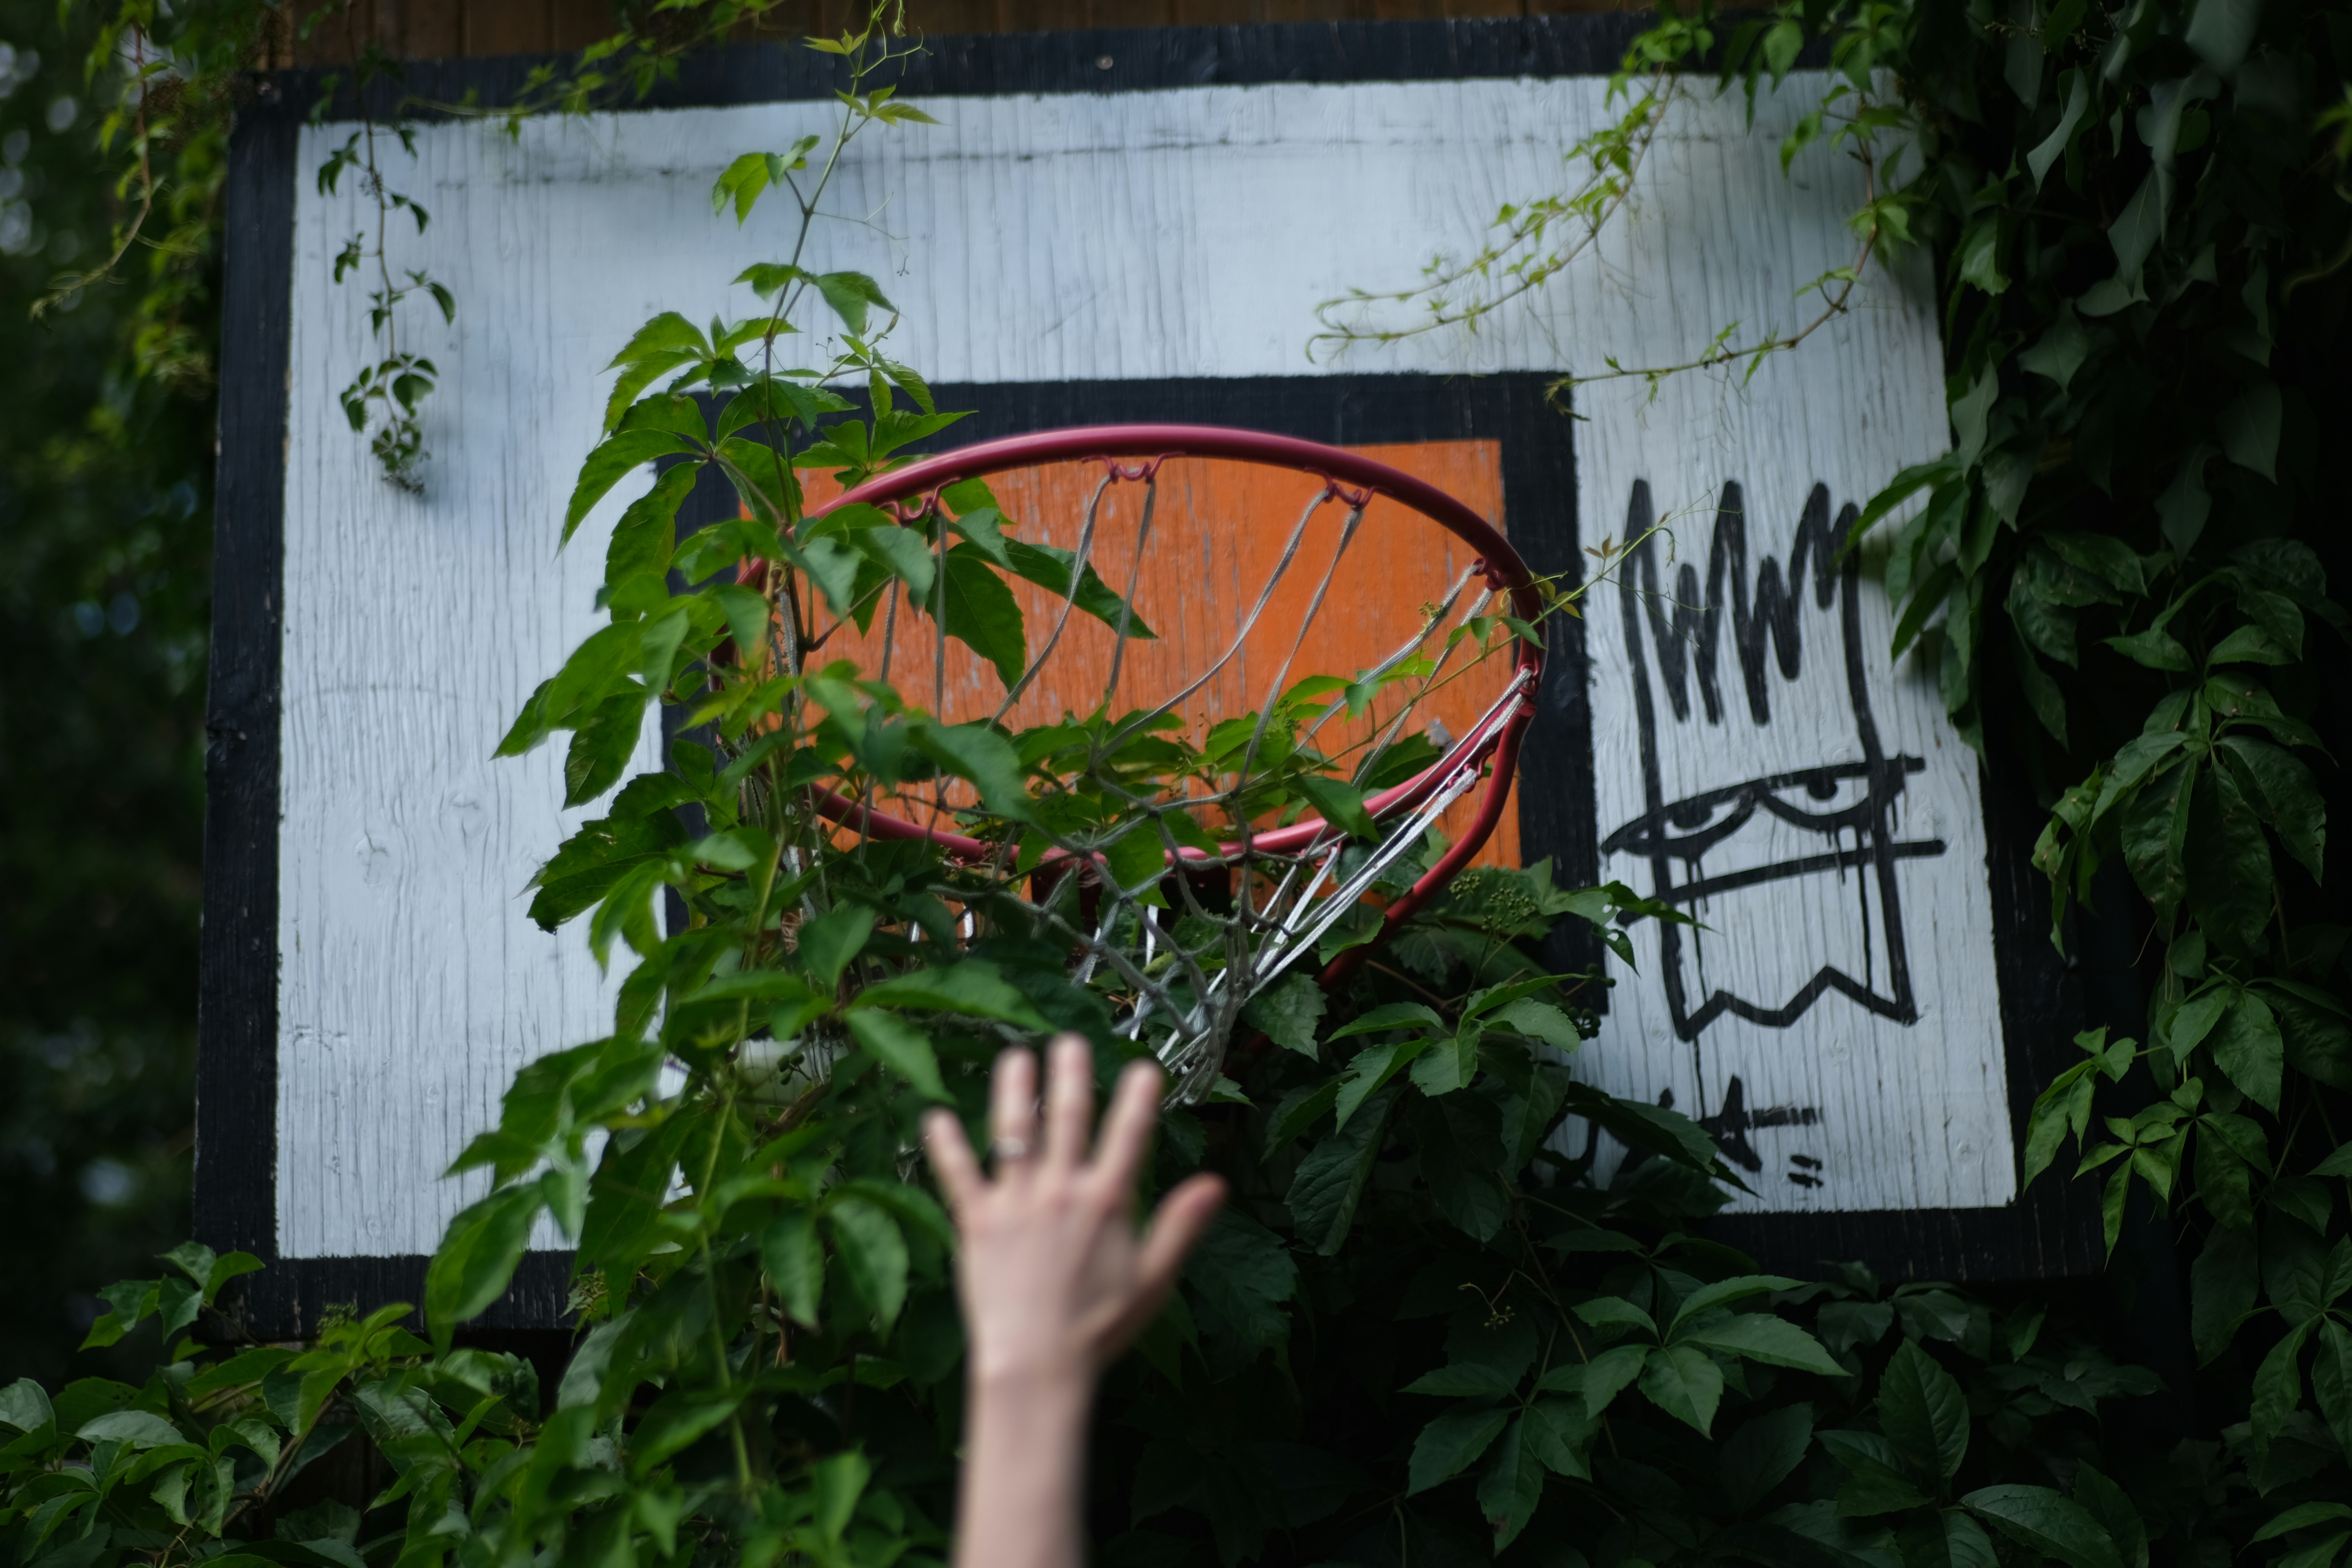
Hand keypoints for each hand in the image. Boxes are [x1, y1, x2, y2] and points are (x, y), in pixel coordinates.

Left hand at [923, 1034, 1225, 1390]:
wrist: (1037, 1366)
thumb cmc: (1098, 1329)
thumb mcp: (1153, 1281)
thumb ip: (1181, 1226)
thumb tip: (1217, 1183)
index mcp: (1107, 1201)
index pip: (1129, 1135)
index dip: (1139, 1097)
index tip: (1144, 1065)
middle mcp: (1060, 1190)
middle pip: (1067, 1117)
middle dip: (1070, 1074)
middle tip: (1069, 1040)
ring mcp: (1015, 1202)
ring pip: (1013, 1132)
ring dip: (1012, 1089)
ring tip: (1014, 1057)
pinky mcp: (976, 1222)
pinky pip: (958, 1175)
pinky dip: (944, 1145)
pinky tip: (934, 1117)